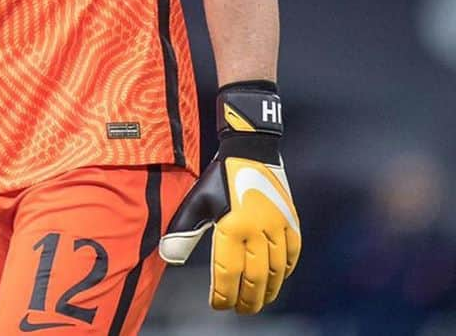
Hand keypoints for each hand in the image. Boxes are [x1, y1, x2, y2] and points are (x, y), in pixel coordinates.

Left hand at [159, 83, 300, 312]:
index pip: (229, 273)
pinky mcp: (291, 222)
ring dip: (267, 291)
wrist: (251, 150)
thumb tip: (167, 257)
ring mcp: (278, 228)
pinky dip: (285, 272)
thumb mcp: (197, 201)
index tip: (218, 305)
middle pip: (255, 278)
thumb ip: (184, 231)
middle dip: (246, 299)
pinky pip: (292, 256)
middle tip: (239, 309)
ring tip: (257, 302)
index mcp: (232, 226)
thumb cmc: (219, 176)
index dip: (223, 294)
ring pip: (276, 272)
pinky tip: (277, 279)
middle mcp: (258, 231)